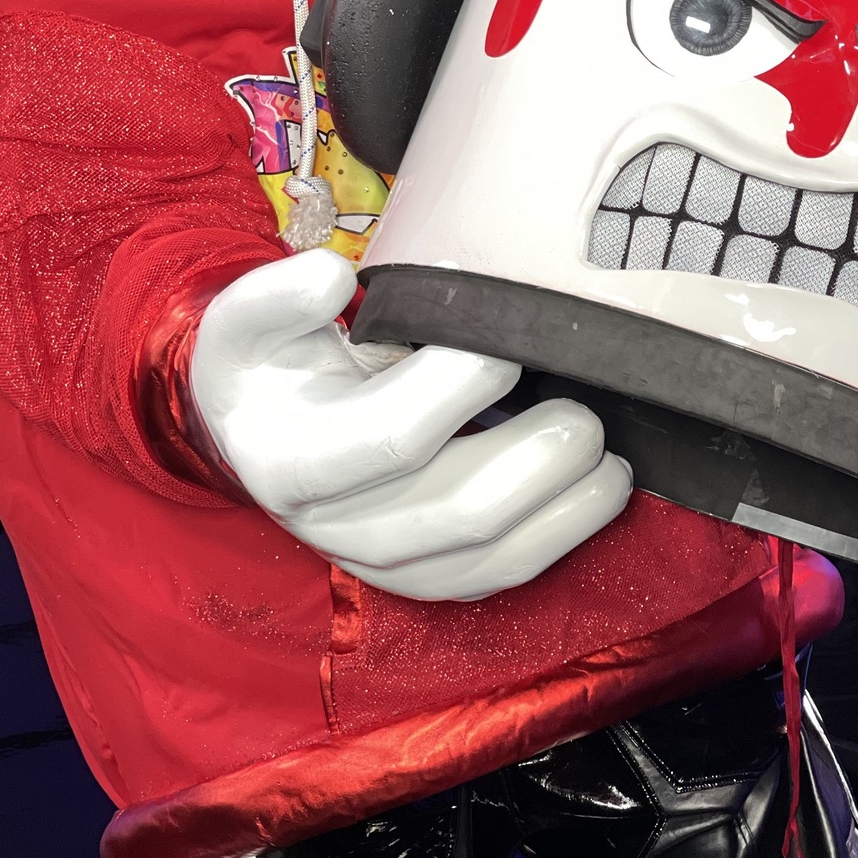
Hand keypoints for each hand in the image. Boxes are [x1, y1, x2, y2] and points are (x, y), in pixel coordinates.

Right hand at [188, 250, 631, 598]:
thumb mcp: (249, 318)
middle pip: (457, 510)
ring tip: (609, 454)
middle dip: (538, 458)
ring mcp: (380, 563)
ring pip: (489, 556)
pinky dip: (561, 537)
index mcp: (290, 460)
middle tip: (585, 409)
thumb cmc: (269, 366)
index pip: (394, 436)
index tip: (507, 339)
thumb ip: (278, 295)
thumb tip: (330, 279)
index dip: (462, 388)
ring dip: (565, 506)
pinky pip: (499, 576)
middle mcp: (335, 527)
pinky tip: (598, 491)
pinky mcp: (422, 579)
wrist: (258, 431)